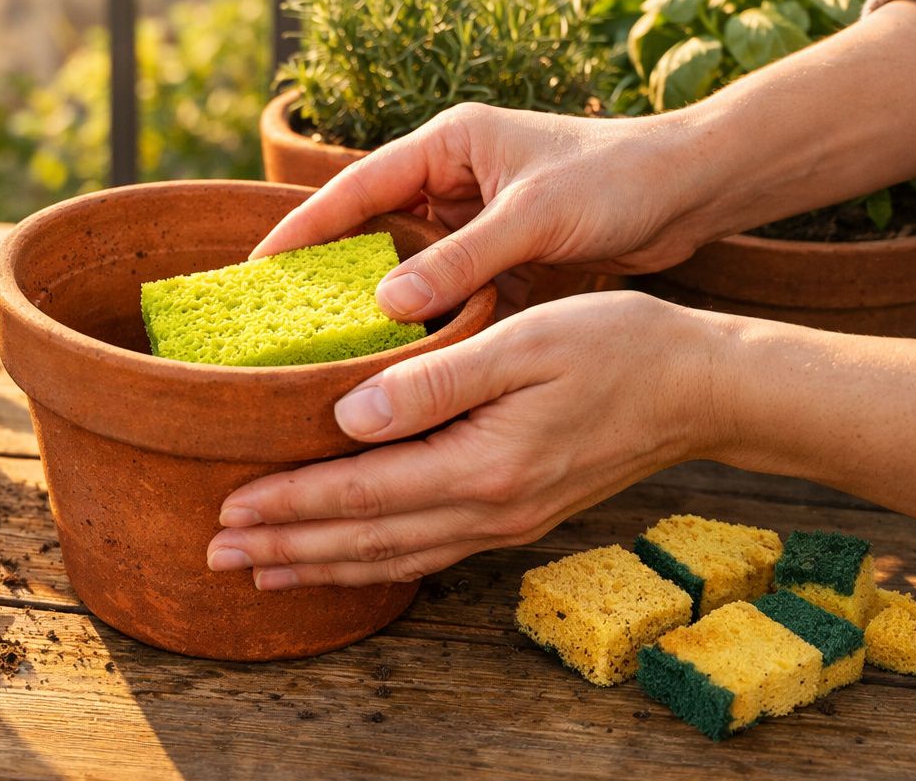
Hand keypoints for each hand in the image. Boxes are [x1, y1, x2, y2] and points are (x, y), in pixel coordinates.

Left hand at [206, 292, 724, 588]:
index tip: (226, 510)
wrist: (700, 388)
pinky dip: (375, 561)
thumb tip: (347, 414)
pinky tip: (347, 559)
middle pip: (364, 539)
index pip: (358, 493)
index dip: (287, 503)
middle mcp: (488, 509)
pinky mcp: (517, 515)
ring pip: (392, 556)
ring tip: (262, 571)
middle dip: (285, 548)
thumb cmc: (616, 347)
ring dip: (321, 564)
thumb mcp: (520, 344)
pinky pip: (428, 552)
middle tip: (214, 556)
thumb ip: (431, 382)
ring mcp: (504, 521)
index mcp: (480, 466)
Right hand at [252, 103, 716, 321]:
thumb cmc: (616, 179)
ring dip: (375, 299)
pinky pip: (446, 286)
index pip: (356, 186)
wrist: (690, 189)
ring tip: (324, 346)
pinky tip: (398, 355)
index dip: (304, 225)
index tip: (259, 266)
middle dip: (328, 268)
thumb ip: (462, 258)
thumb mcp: (533, 216)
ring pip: (405, 262)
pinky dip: (425, 316)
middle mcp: (453, 176)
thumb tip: (383, 305)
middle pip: (370, 226)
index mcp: (449, 144)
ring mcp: (476, 215)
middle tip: (278, 317)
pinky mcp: (501, 250)